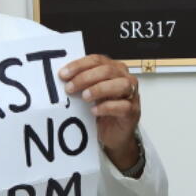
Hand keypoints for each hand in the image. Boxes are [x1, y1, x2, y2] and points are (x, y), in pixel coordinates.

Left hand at [58, 54, 141, 171]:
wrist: (114, 134)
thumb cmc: (102, 110)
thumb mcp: (90, 93)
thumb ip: (82, 82)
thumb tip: (62, 77)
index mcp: (113, 68)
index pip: (97, 60)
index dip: (79, 65)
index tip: (63, 75)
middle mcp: (125, 78)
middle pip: (107, 70)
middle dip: (85, 78)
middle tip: (69, 88)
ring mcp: (131, 94)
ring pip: (120, 85)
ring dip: (99, 89)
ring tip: (84, 97)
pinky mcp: (132, 111)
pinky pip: (123, 106)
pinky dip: (107, 107)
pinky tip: (94, 111)